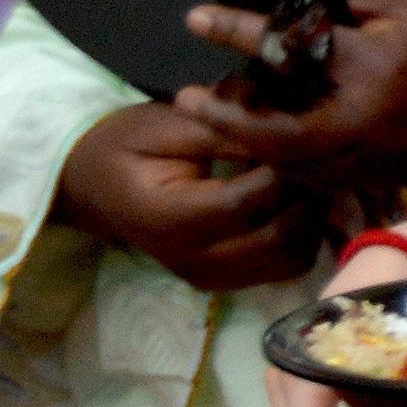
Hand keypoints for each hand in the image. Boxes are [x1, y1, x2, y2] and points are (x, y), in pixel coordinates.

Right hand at [51, 96, 299, 290]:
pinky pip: (284, 268)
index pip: (245, 201)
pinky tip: (293, 204)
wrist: (94, 188)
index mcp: (170, 218)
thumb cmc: (125, 148)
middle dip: (304, 193)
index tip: (292, 140)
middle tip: (312, 158)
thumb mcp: (162, 125)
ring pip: (291, 257)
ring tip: (304, 179)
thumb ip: (217, 129)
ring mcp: (212, 278)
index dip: (279, 169)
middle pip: (278, 235)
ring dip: (309, 218)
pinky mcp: (226, 283)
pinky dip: (301, 238)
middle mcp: (193, 259)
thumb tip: (274, 122)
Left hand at [170, 0, 406, 189]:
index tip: (195, 18)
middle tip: (187, 101)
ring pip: (297, 165)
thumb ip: (345, 5)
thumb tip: (294, 7)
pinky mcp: (381, 178)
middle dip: (230, 120)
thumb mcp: (403, 5)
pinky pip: (321, 179)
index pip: (290, 46)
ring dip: (254, 144)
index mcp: (372, 66)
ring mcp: (375, 158)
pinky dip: (288, 163)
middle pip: (282, 134)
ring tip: (219, 120)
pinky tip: (266, 145)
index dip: (237, 30)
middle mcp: (368, 121)